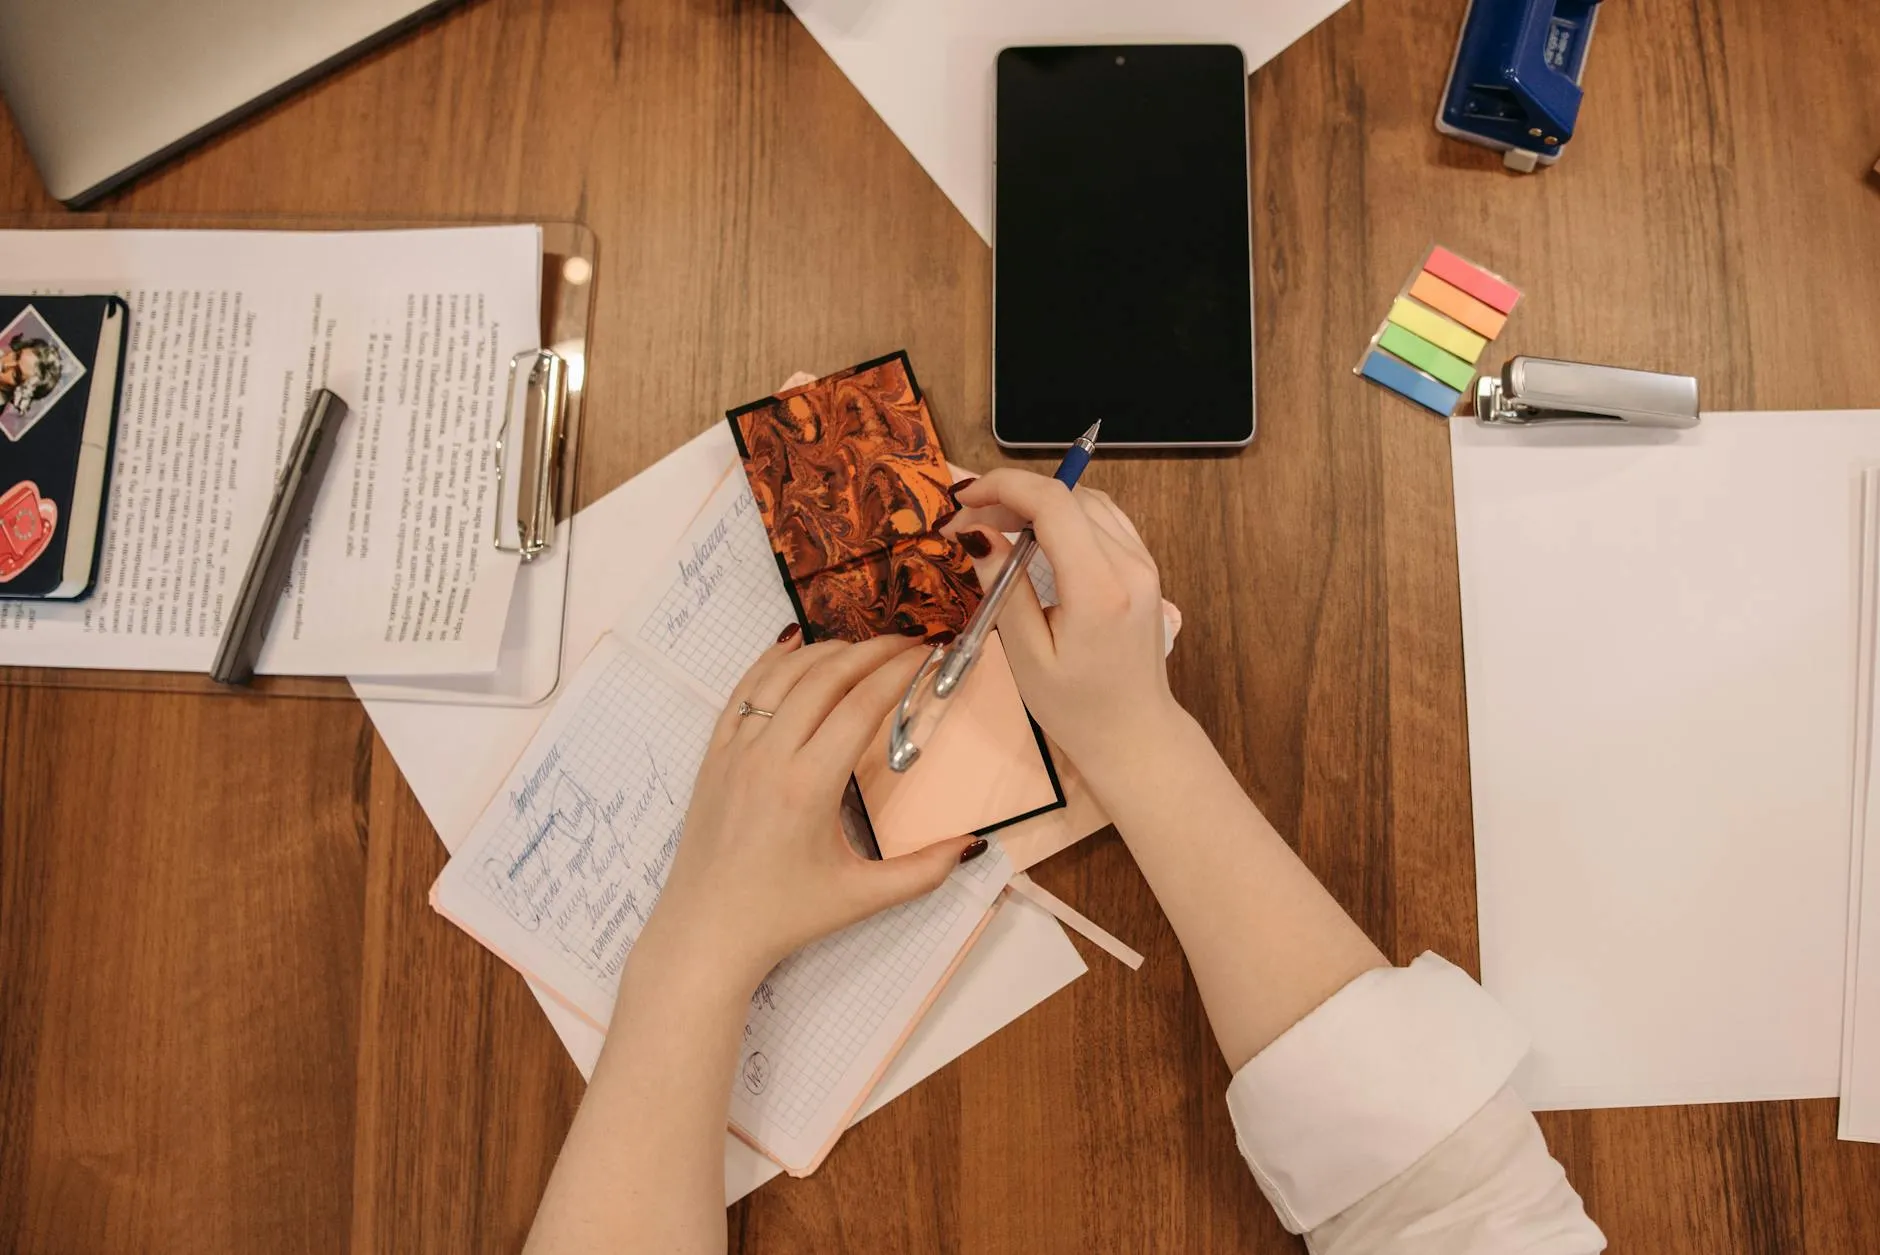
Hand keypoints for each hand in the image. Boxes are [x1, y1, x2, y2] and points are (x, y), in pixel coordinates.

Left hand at [636, 630, 985, 992]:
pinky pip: (743, 692)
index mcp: (808, 786)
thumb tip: (973, 846)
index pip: (861, 706)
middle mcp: (768, 757)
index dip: (898, 672)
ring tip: (861, 648)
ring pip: (782, 676)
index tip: (926, 655)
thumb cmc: (784, 916)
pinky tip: (793, 647)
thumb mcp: (861, 898)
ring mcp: (735, 751)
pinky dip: (771, 662)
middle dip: (870, 652)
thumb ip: (924, 872)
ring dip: (824, 651)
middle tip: (906, 643)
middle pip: (825, 678)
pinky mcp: (713, 755)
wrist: (707, 931)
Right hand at [949, 469, 1180, 771]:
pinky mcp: (1144, 566)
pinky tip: (1035, 535)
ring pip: (1087, 500)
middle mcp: (1130, 565)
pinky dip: (1065, 513)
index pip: (1054, 503)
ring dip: (1039, 501)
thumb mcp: (1027, 655)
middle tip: (968, 522)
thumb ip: (1004, 587)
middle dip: (1013, 495)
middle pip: (1069, 495)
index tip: (963, 500)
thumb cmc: (1076, 707)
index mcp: (1099, 588)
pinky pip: (1104, 517)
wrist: (1134, 732)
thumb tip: (977, 533)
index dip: (1004, 487)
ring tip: (996, 525)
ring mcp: (1143, 562)